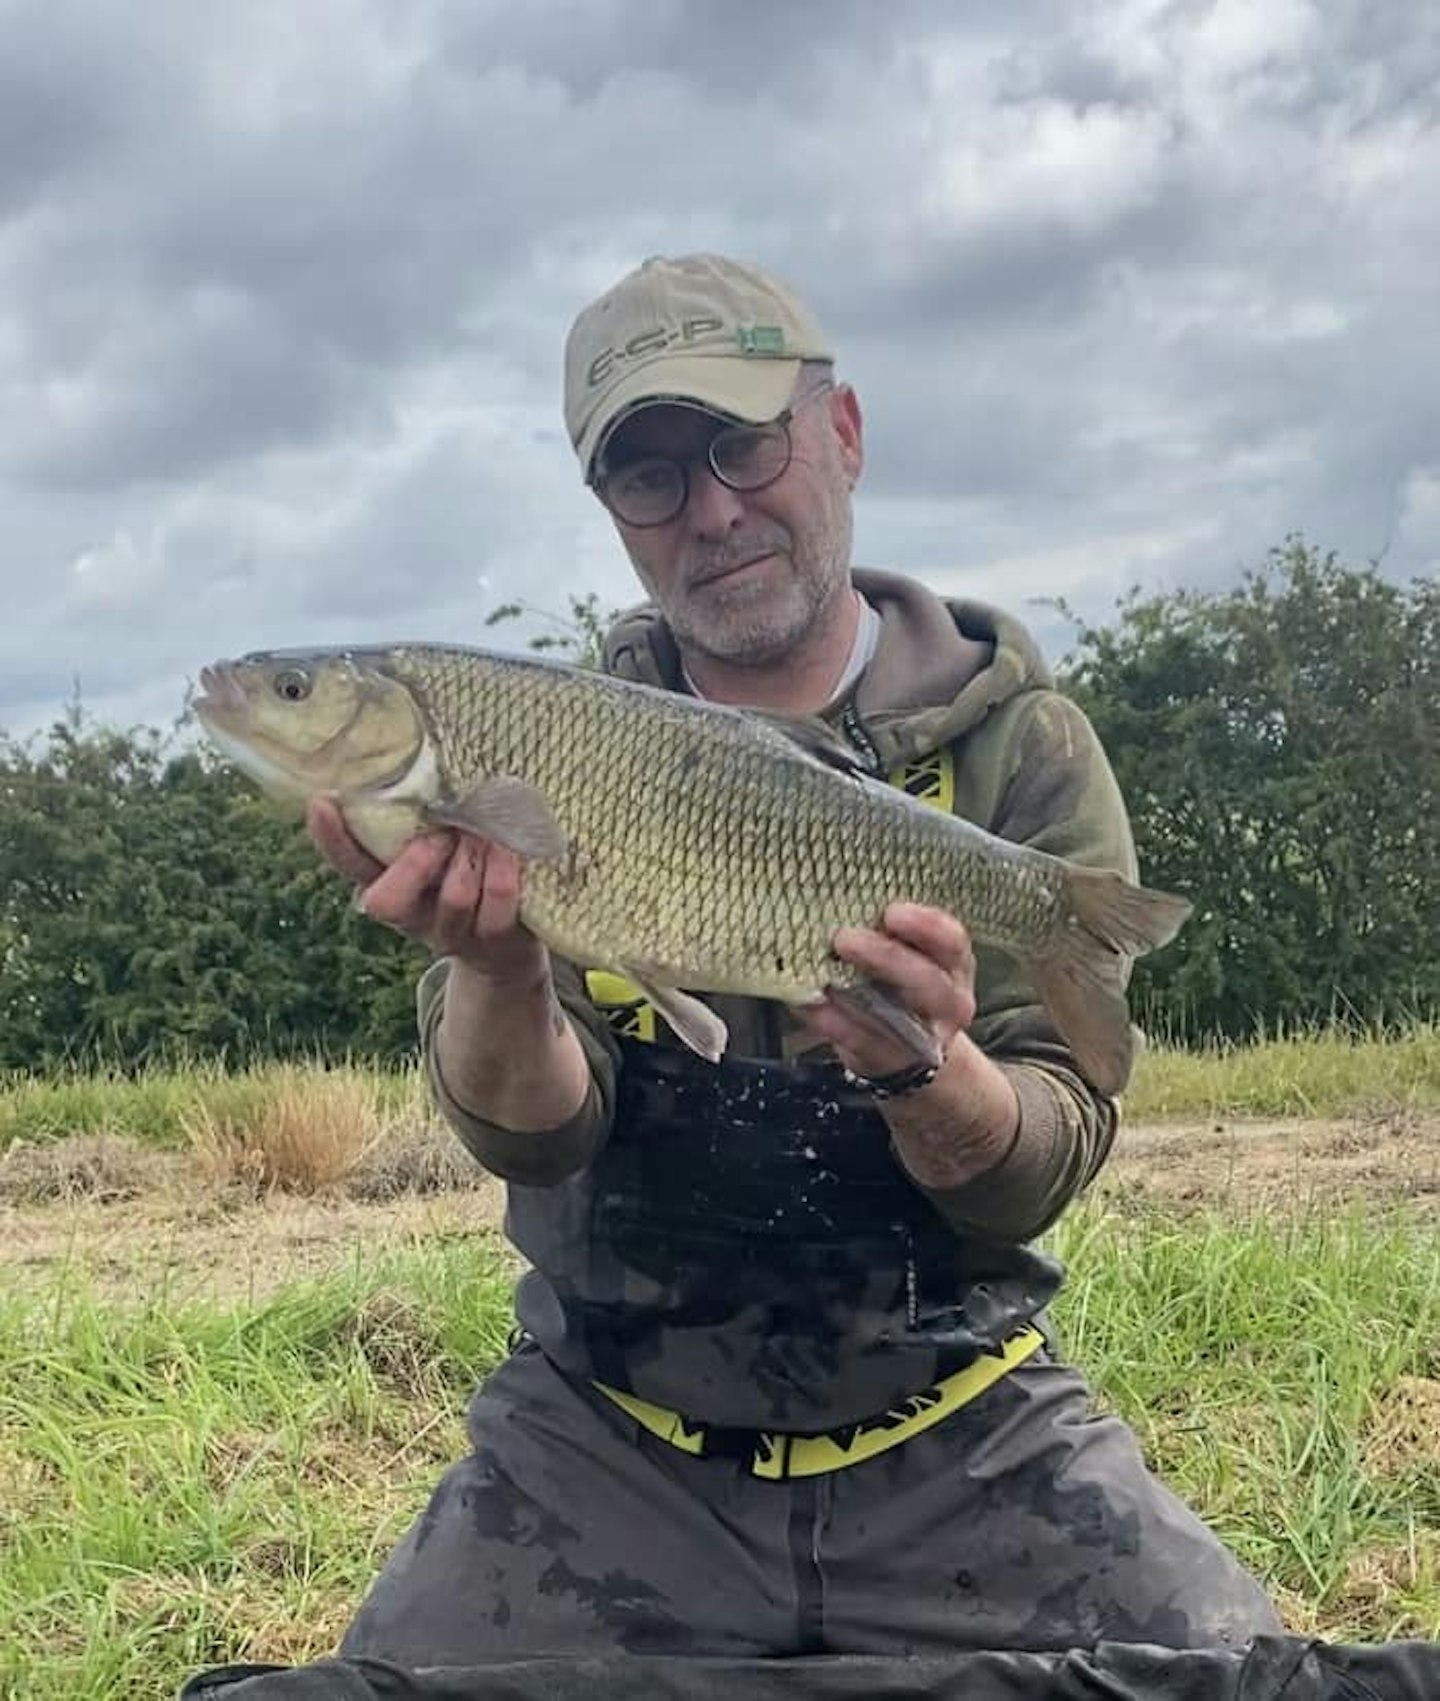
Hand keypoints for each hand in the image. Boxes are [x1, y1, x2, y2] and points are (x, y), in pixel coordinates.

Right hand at [306, 798, 545, 980]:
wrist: (505, 949)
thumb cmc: (465, 877)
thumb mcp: (437, 851)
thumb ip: (422, 821)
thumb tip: (419, 759)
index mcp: (389, 886)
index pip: (349, 864)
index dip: (331, 838)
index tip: (322, 800)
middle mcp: (412, 916)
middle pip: (386, 902)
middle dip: (415, 863)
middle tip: (443, 835)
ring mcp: (451, 932)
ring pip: (453, 898)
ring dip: (471, 859)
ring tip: (487, 836)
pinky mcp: (492, 941)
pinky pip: (496, 906)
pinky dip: (503, 872)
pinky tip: (509, 850)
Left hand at [795, 902, 976, 1081]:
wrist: (908, 1050)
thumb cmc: (900, 983)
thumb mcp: (908, 953)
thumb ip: (883, 931)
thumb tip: (828, 904)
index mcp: (954, 963)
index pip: (952, 941)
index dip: (926, 925)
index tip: (892, 911)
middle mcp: (949, 1002)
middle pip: (928, 980)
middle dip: (887, 957)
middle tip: (845, 939)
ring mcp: (924, 1038)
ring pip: (899, 1018)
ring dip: (856, 995)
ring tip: (824, 976)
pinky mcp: (890, 1059)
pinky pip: (863, 1042)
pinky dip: (835, 1023)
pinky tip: (812, 1006)